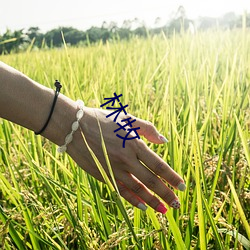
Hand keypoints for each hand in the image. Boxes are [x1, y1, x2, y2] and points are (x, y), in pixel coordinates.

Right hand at [67, 107, 185, 212]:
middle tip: (177, 203)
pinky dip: (133, 200)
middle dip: (166, 193)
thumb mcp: (127, 119)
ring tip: (164, 210)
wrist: (74, 128)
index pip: (159, 166)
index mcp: (134, 145)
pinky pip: (121, 191)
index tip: (182, 186)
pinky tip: (143, 207)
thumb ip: (147, 129)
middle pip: (151, 181)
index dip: (172, 177)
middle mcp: (127, 160)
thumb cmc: (102, 120)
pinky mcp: (103, 175)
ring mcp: (114, 169)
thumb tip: (163, 141)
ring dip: (153, 201)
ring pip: (138, 189)